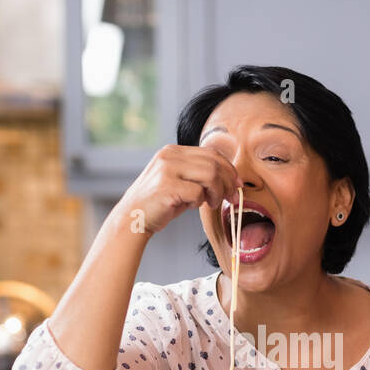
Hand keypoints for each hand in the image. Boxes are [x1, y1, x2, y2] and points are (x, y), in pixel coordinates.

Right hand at [111, 144, 240, 238]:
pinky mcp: (167, 187)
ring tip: (212, 203)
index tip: (237, 184)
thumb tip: (231, 179)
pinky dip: (200, 201)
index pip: (211, 153)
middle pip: (214, 162)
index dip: (229, 168)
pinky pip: (198, 192)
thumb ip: (199, 175)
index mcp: (173, 151)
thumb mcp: (179, 182)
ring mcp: (167, 170)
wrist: (133, 218)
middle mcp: (169, 156)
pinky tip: (191, 206)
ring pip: (210, 174)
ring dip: (217, 192)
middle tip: (232, 197)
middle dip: (229, 181)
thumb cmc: (159, 204)